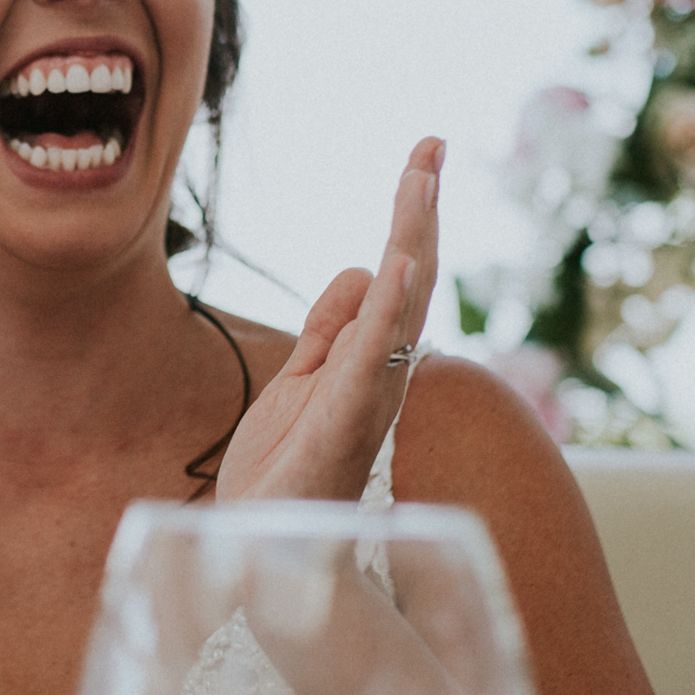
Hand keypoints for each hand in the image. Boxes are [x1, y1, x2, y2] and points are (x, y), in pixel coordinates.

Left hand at [213, 137, 440, 505]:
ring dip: (410, 235)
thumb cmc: (282, 476)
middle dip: (421, 208)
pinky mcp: (344, 421)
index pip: (400, 275)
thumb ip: (328, 326)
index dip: (413, 216)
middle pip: (411, 276)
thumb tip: (358, 267)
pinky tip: (399, 261)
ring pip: (400, 304)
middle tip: (433, 142)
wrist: (262, 552)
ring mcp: (367, 396)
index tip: (425, 156)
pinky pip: (374, 355)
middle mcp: (381, 375)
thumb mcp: (298, 379)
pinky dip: (390, 307)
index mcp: (370, 361)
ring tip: (420, 177)